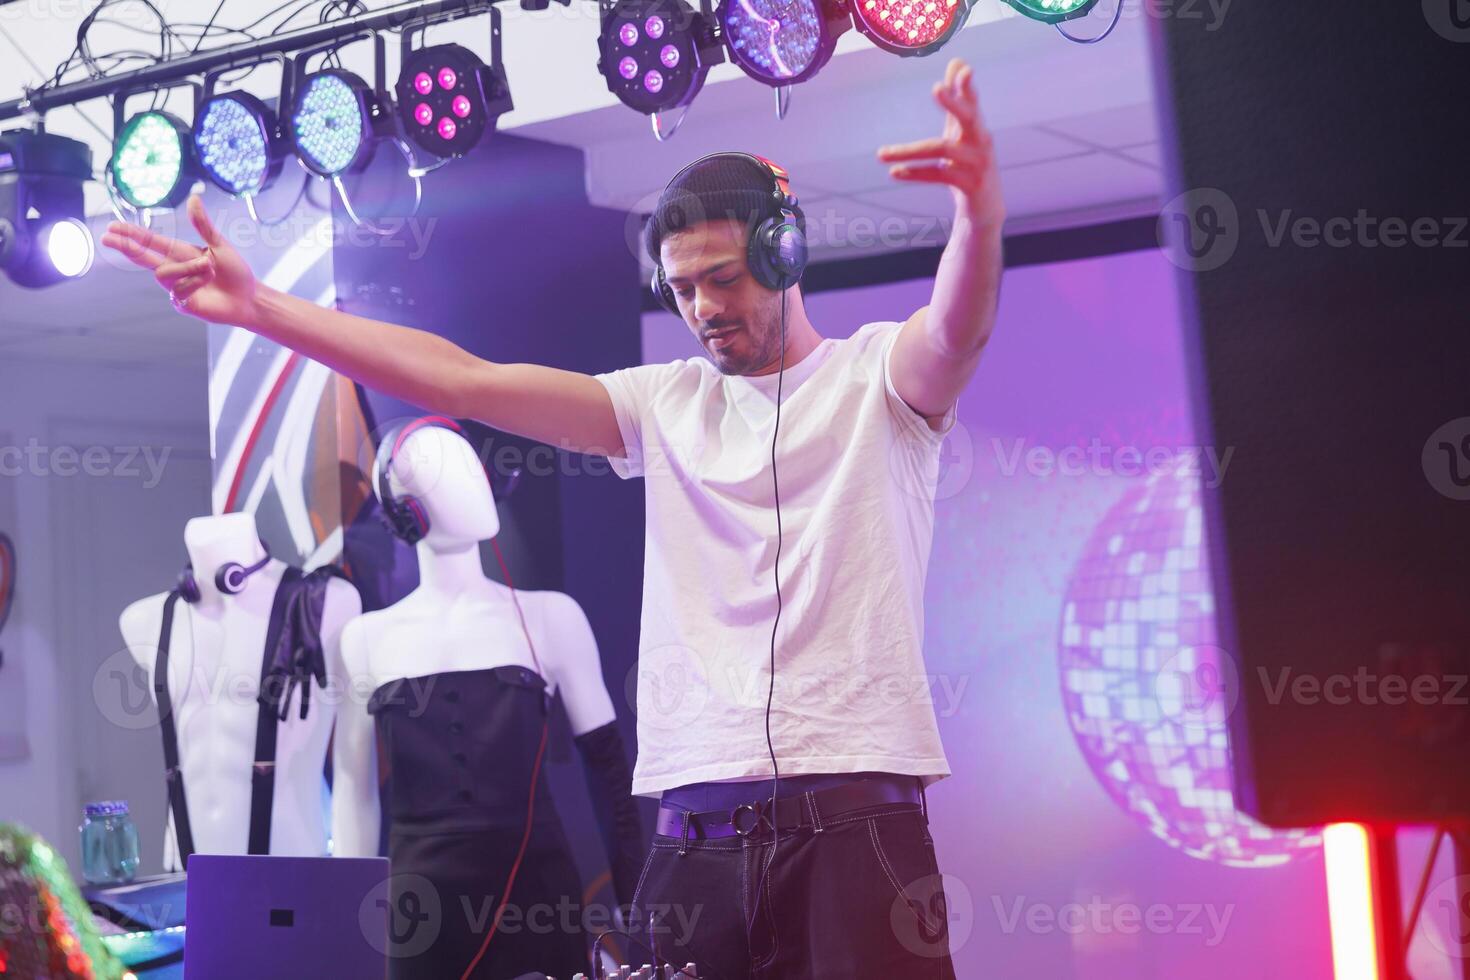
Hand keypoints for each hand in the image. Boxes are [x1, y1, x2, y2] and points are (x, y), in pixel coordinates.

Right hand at [100, 194, 260, 326]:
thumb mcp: (220, 245)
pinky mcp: (181, 302)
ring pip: (164, 273)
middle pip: (141, 257)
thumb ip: (203, 225)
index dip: (131, 234)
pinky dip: (195, 282)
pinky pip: (177, 290)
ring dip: (189, 268)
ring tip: (211, 268)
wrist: (249, 298)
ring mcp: (175, 286)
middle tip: (105, 237)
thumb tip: (193, 198)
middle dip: (124, 246)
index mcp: (179, 251)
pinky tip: (208, 282)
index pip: (149, 241)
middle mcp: (174, 268)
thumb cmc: (236, 272)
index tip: (112, 226)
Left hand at [877, 58, 1005, 229]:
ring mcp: (978, 164)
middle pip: (969, 118)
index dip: (965, 85)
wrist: (986, 206)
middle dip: (953, 103)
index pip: (972, 100)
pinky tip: (894, 172)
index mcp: (977, 126)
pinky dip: (916, 173)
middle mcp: (981, 141)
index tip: (960, 66)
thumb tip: (957, 62)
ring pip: (942, 150)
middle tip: (937, 88)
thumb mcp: (963, 130)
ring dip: (909, 151)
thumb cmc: (970, 161)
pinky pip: (940, 176)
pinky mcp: (971, 185)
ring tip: (881, 154)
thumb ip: (958, 99)